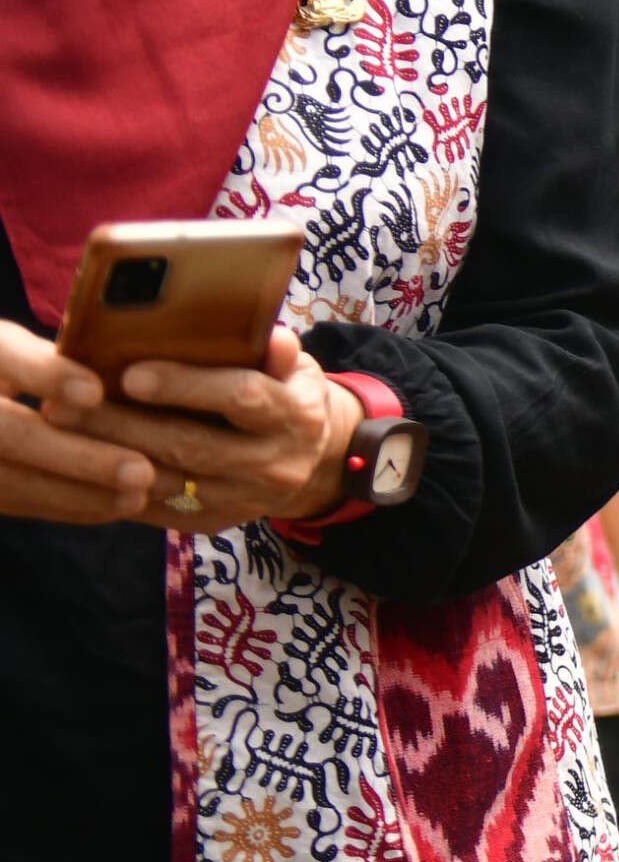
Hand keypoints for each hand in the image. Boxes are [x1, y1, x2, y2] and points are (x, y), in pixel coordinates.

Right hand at [0, 322, 160, 524]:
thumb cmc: (19, 365)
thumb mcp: (29, 347)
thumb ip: (66, 358)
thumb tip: (136, 368)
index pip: (4, 356)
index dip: (45, 374)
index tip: (95, 392)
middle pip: (9, 434)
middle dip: (78, 457)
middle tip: (143, 473)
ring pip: (11, 481)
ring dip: (80, 494)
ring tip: (141, 496)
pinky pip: (15, 501)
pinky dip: (68, 506)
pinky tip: (118, 506)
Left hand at [44, 324, 357, 533]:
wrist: (314, 462)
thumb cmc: (286, 395)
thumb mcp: (296, 368)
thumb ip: (278, 353)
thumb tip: (272, 337)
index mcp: (296, 415)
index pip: (242, 397)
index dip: (186, 386)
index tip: (131, 374)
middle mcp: (275, 463)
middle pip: (191, 445)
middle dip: (124, 424)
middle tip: (65, 403)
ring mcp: (245, 499)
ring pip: (166, 481)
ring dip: (107, 456)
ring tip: (60, 430)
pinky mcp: (216, 523)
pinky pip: (156, 510)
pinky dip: (115, 486)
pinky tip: (79, 464)